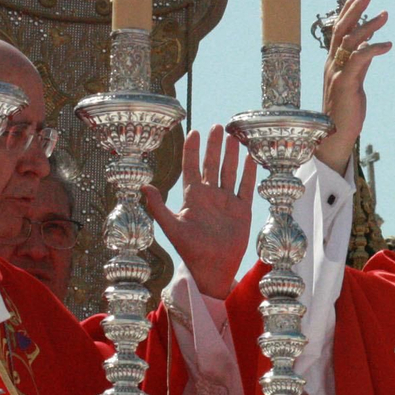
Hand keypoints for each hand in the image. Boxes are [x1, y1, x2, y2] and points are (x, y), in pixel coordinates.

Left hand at [143, 125, 255, 300]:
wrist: (212, 267)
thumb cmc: (190, 249)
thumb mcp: (171, 227)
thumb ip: (158, 206)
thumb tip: (143, 186)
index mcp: (192, 196)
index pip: (191, 167)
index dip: (192, 150)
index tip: (195, 132)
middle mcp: (210, 195)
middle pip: (212, 164)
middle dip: (215, 146)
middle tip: (219, 127)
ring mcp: (226, 201)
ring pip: (230, 172)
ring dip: (232, 155)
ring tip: (235, 137)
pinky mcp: (242, 210)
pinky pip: (246, 187)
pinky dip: (249, 173)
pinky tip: (251, 159)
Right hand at [315, 0, 390, 171]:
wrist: (334, 136)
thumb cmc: (345, 111)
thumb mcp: (354, 82)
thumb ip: (360, 64)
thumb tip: (369, 46)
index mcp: (333, 62)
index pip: (339, 30)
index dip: (348, 10)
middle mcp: (332, 64)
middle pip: (341, 29)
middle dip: (354, 8)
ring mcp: (337, 73)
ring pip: (350, 41)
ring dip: (368, 25)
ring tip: (385, 14)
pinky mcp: (345, 83)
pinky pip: (359, 59)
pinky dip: (374, 48)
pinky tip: (388, 44)